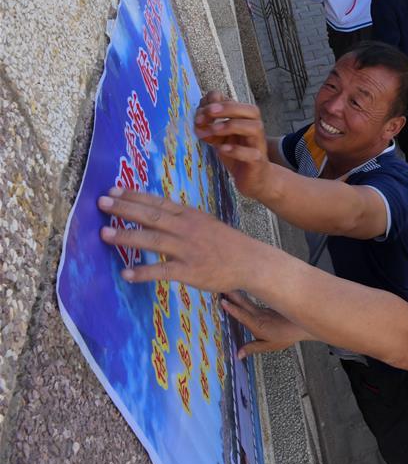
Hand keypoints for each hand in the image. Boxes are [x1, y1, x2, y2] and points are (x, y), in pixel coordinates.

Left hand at [98, 187, 269, 292]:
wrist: (250, 261)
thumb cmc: (226, 243)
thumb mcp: (205, 222)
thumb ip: (181, 219)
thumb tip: (155, 215)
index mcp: (189, 215)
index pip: (157, 201)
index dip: (133, 195)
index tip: (112, 190)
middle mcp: (186, 228)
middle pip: (150, 216)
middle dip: (124, 209)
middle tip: (101, 203)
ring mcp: (187, 249)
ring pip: (152, 240)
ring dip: (127, 236)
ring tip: (104, 234)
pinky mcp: (190, 271)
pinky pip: (162, 270)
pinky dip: (143, 272)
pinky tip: (126, 273)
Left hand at [195, 96, 270, 199]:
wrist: (253, 179)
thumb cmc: (236, 154)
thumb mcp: (220, 137)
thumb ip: (211, 125)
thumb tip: (198, 117)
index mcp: (245, 120)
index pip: (234, 102)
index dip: (216, 103)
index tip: (199, 112)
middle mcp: (255, 128)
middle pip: (250, 110)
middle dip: (227, 108)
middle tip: (207, 113)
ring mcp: (258, 144)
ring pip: (254, 127)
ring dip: (231, 125)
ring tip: (213, 130)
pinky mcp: (257, 161)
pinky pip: (251, 153)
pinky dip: (236, 150)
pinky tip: (222, 149)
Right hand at [221, 291, 313, 358]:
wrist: (301, 326)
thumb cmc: (286, 337)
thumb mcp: (269, 346)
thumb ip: (252, 348)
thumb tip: (237, 355)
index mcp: (258, 325)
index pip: (242, 315)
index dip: (232, 309)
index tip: (223, 302)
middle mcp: (259, 315)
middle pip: (244, 303)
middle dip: (232, 296)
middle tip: (221, 288)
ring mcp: (264, 310)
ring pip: (248, 301)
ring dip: (238, 295)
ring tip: (228, 288)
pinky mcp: (268, 308)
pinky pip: (254, 302)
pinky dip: (246, 298)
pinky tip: (242, 295)